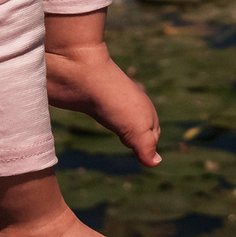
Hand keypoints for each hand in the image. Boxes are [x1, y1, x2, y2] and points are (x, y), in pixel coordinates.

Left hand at [47, 43, 161, 167]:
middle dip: (136, 142)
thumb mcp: (137, 126)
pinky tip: (87, 135)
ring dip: (114, 133)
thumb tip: (156, 163)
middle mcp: (126, 107)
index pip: (151, 135)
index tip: (144, 161)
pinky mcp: (84, 103)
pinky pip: (92, 117)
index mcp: (143, 110)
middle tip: (133, 156)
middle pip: (135, 128)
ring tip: (113, 148)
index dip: (149, 148)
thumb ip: (146, 146)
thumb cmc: (113, 99)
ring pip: (113, 123)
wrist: (79, 72)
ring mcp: (105, 104)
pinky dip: (92, 128)